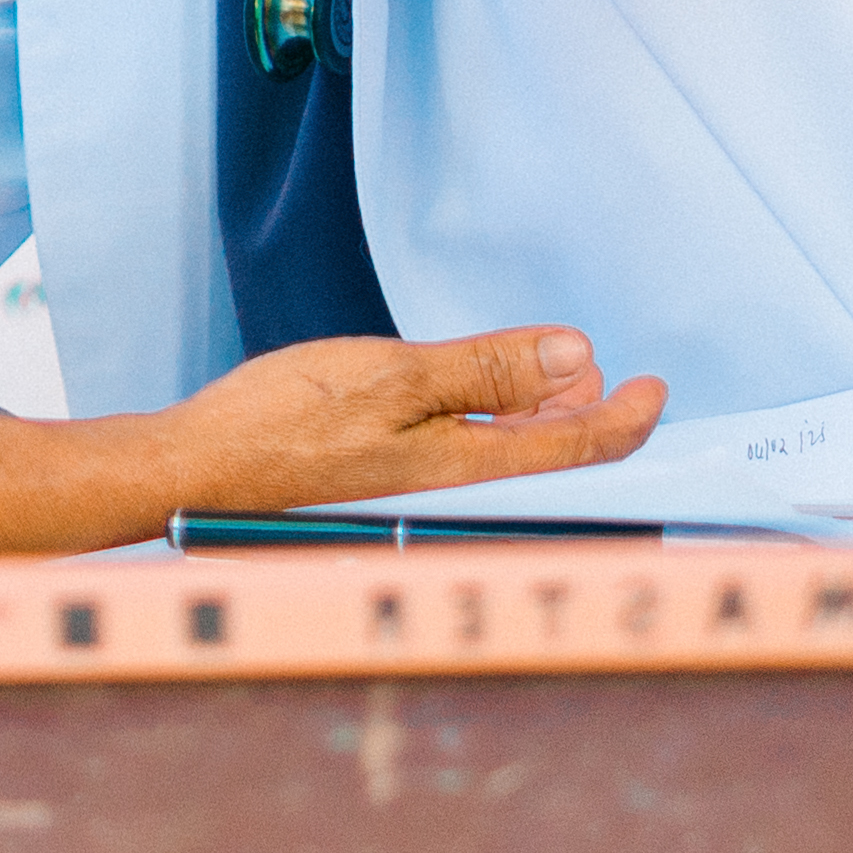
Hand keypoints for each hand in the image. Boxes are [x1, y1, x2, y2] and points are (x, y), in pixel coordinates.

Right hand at [154, 326, 665, 513]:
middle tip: (600, 369)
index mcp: (469, 471)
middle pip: (554, 459)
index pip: (581, 451)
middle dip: (587, 413)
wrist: (199, 471)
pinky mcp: (396, 489)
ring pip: (514, 459)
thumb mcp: (396, 377)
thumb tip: (578, 357)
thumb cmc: (285, 424)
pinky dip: (496, 429)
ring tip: (549, 378)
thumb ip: (489, 370)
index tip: (653, 385)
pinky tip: (477, 403)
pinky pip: (472, 461)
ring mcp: (426, 495)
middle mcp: (458, 493)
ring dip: (541, 419)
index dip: (628, 419)